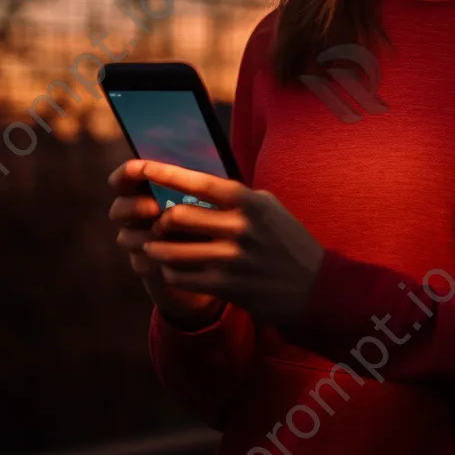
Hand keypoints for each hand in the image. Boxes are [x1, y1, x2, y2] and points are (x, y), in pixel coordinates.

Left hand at [110, 159, 325, 325]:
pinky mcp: (227, 286)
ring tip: (154, 247)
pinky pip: (180, 277)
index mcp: (250, 202)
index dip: (165, 173)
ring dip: (157, 249)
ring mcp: (233, 259)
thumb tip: (195, 182)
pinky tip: (173, 269)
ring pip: (172, 251)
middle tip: (157, 223)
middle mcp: (241, 227)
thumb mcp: (269, 208)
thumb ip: (236, 196)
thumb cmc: (287, 241)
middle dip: (160, 221)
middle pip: (177, 216)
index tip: (140, 167)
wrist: (314, 286)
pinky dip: (170, 272)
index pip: (199, 182)